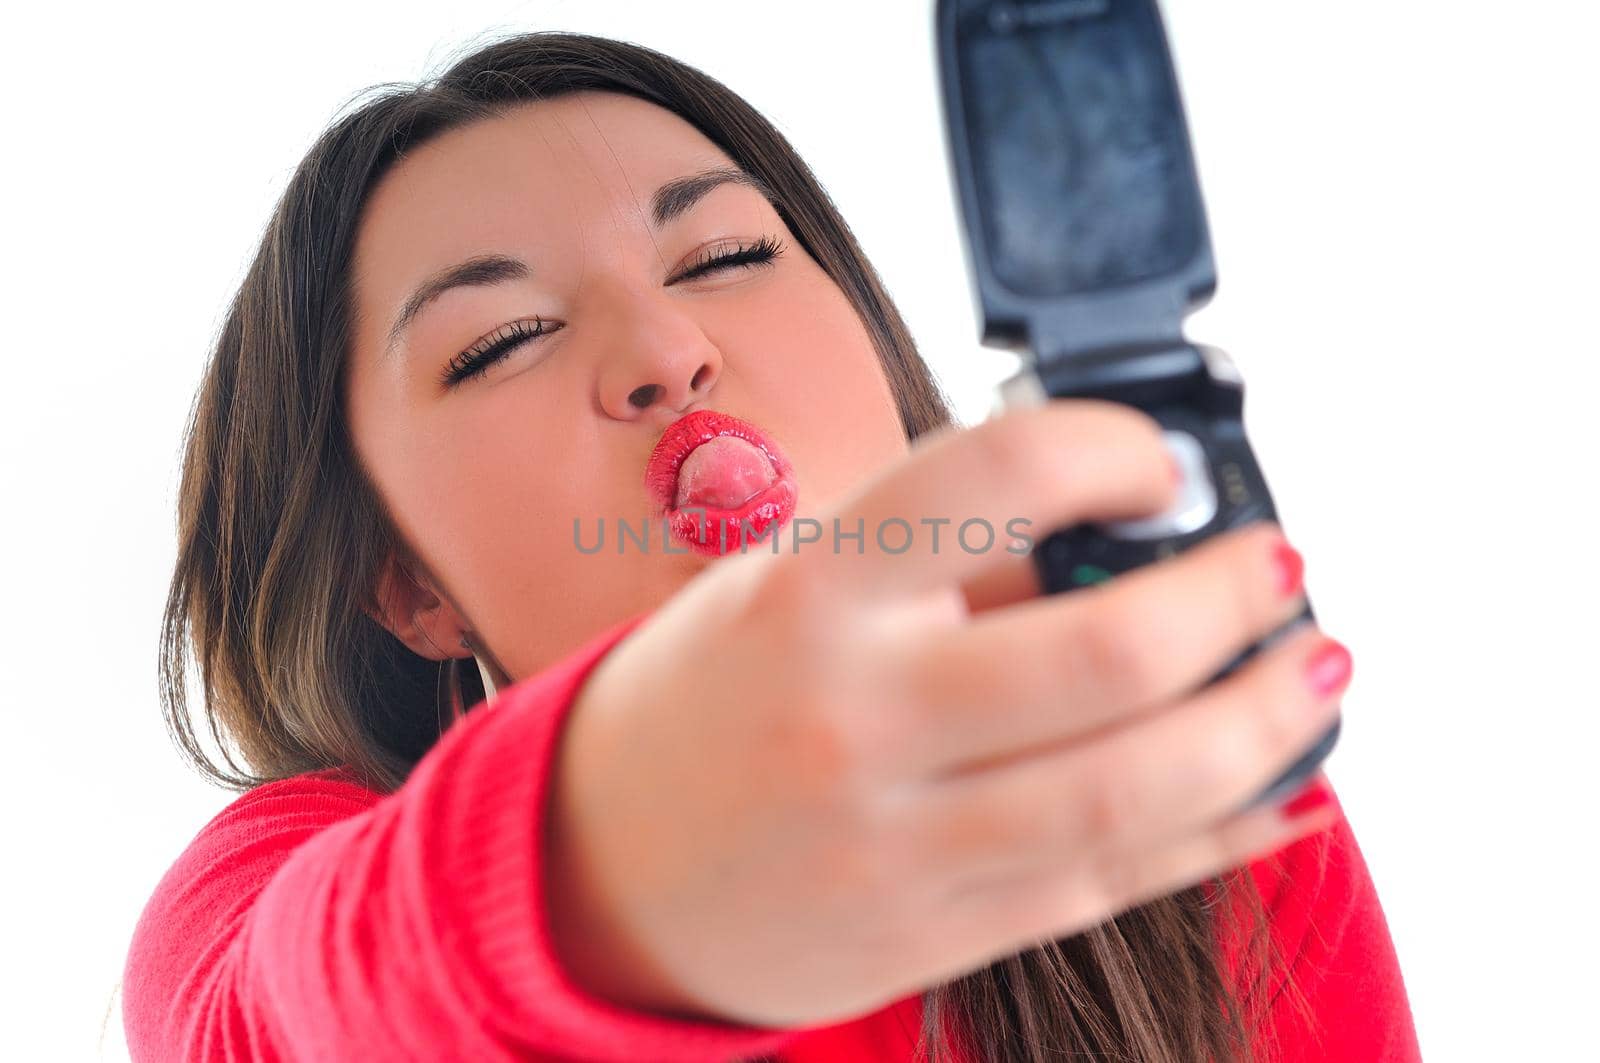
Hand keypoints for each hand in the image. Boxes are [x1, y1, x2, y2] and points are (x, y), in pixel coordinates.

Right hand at [543, 399, 1345, 1027]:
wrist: (592, 871)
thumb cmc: (703, 701)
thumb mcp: (785, 589)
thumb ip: (936, 566)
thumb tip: (1118, 540)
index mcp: (808, 593)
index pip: (998, 474)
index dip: (1115, 445)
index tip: (1160, 463)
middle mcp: (855, 716)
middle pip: (1110, 649)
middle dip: (1236, 596)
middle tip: (1278, 566)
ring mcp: (899, 841)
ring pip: (1139, 784)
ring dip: (1265, 721)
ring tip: (1315, 670)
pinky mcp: (934, 932)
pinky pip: (1113, 880)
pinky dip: (1221, 829)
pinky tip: (1280, 787)